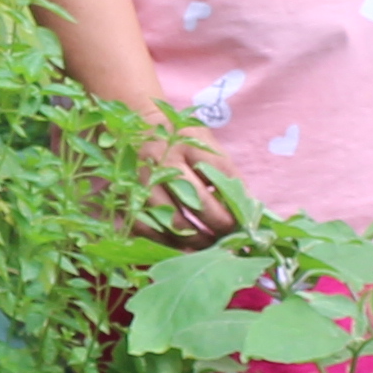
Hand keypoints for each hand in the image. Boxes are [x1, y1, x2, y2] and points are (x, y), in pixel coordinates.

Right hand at [133, 120, 247, 245]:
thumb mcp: (203, 143)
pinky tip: (180, 246)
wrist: (133, 126)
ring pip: (169, 218)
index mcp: (188, 141)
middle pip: (194, 198)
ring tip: (208, 246)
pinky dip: (165, 241)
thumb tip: (246, 208)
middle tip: (229, 238)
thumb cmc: (177, 139)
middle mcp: (163, 159)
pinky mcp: (126, 194)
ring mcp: (141, 178)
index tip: (244, 221)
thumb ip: (223, 171)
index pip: (218, 173)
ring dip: (193, 239)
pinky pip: (145, 227)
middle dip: (216, 224)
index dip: (233, 201)